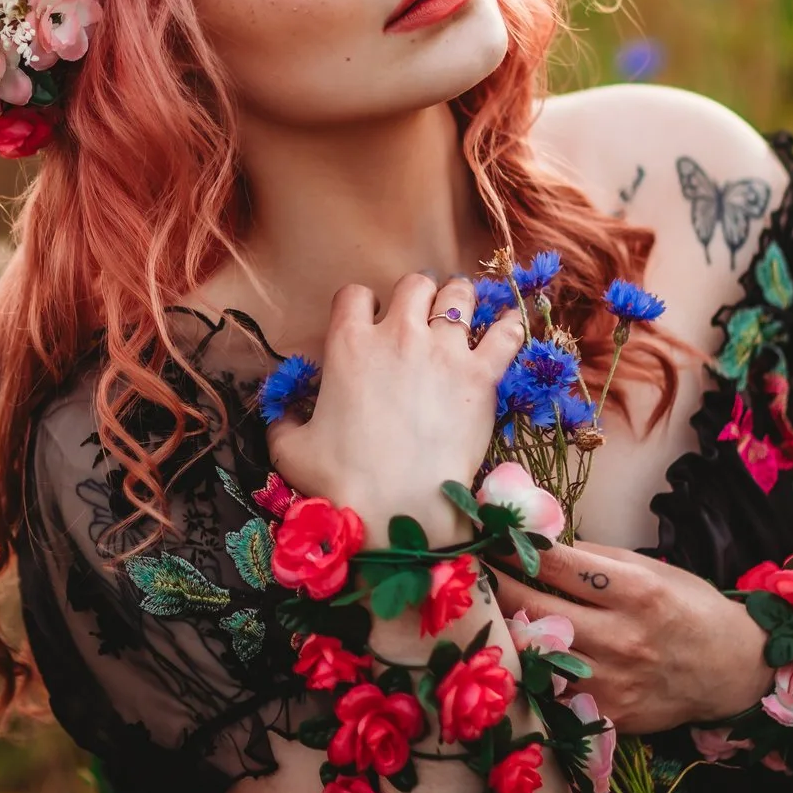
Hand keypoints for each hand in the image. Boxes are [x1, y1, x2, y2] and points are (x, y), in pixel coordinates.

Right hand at [266, 273, 526, 533]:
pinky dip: (508, 328)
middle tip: (421, 317)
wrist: (399, 508)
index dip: (361, 305)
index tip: (368, 323)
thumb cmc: (341, 481)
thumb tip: (283, 416)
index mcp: (348, 345)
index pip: (354, 295)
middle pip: (415, 284)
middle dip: (418, 295)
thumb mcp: (291, 451)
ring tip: (463, 314)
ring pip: (460, 295)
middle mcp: (397, 335)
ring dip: (461, 300)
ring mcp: (444, 352)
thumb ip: (284, 423)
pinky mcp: (481, 376)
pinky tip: (506, 331)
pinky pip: (506, 333)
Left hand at [490, 540, 773, 733]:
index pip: (558, 564)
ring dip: (503, 630)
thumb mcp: (654, 570)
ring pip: (535, 655)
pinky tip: (509, 655)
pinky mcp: (607, 717)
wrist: (732, 672)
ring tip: (480, 611)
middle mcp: (623, 638)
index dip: (513, 547)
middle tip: (467, 571)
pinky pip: (552, 693)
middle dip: (494, 585)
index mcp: (638, 592)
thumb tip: (541, 544)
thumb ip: (598, 560)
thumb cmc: (690, 610)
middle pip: (535, 609)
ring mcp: (613, 683)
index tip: (484, 535)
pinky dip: (529, 672)